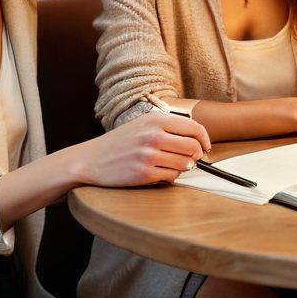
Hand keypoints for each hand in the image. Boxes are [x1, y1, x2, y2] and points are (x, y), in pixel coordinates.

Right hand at [75, 110, 210, 186]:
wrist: (91, 159)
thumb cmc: (119, 142)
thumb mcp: (142, 124)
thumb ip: (167, 128)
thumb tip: (196, 138)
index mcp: (155, 120)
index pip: (194, 127)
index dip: (204, 139)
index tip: (205, 146)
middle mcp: (153, 136)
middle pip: (193, 147)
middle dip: (196, 155)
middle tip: (191, 159)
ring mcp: (149, 155)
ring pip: (185, 164)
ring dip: (183, 167)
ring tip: (171, 165)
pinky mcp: (144, 174)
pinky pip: (171, 177)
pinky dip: (170, 177)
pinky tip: (160, 172)